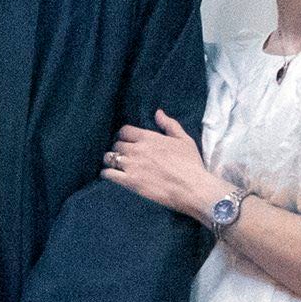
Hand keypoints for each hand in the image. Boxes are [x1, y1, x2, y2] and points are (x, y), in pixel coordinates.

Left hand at [100, 109, 227, 220]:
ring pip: (109, 158)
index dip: (125, 136)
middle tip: (124, 156)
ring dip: (111, 160)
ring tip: (115, 165)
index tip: (128, 142)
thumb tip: (158, 113)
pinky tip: (110, 176)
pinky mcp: (129, 182)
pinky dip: (107, 174)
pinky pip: (108, 174)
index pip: (125, 131)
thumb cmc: (191, 164)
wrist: (193, 188)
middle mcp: (137, 149)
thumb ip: (169, 124)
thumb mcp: (184, 140)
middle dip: (119, 149)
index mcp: (149, 138)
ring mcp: (132, 166)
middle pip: (116, 144)